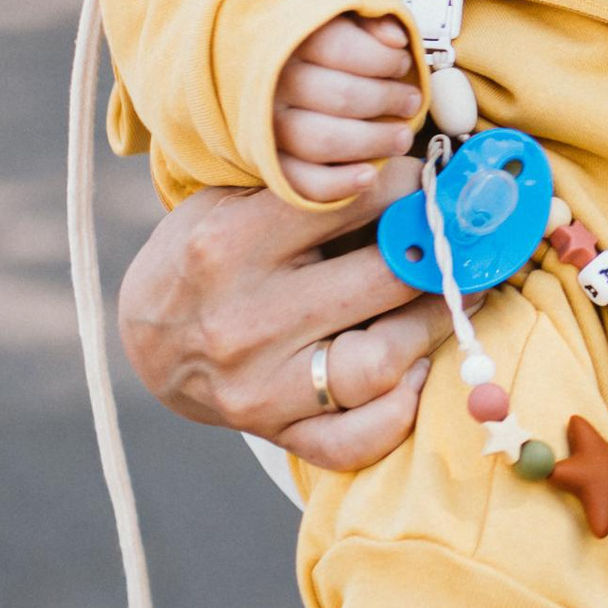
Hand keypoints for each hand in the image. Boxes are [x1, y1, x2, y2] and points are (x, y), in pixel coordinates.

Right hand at [116, 173, 445, 471]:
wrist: (146, 338)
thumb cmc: (202, 253)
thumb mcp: (232, 197)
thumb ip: (306, 183)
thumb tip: (409, 168)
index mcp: (228, 245)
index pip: (350, 202)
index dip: (410, 186)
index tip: (433, 182)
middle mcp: (244, 321)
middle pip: (380, 282)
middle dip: (437, 253)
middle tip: (462, 238)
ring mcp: (259, 388)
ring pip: (379, 364)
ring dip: (432, 325)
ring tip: (454, 295)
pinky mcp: (274, 434)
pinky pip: (357, 439)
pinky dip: (400, 410)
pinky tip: (416, 369)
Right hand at [274, 11, 419, 203]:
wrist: (268, 79)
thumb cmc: (317, 47)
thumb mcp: (339, 19)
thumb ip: (368, 19)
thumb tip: (396, 38)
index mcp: (286, 42)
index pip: (337, 47)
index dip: (381, 59)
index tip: (403, 64)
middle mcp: (271, 85)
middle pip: (339, 96)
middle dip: (387, 100)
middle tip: (412, 102)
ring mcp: (266, 128)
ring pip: (322, 141)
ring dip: (372, 141)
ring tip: (402, 137)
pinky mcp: (269, 164)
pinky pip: (301, 183)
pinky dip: (339, 184)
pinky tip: (369, 175)